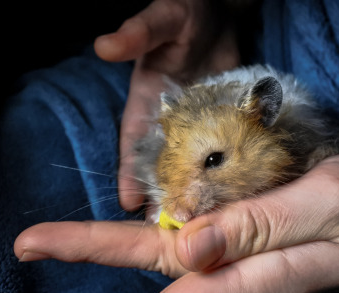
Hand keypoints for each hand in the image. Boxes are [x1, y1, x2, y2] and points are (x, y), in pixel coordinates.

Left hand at [14, 153, 338, 292]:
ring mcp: (245, 254)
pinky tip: (121, 234)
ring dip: (106, 248)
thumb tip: (190, 248)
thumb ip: (262, 226)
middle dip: (92, 265)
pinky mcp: (249, 234)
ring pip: (163, 253)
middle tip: (27, 248)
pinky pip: (190, 235)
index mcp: (264, 274)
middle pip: (156, 279)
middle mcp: (244, 272)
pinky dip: (148, 236)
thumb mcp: (330, 202)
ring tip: (48, 240)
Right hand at [94, 0, 239, 210]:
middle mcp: (167, 123)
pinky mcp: (222, 125)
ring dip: (194, 192)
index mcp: (144, 105)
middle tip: (171, 226)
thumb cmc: (184, 15)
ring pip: (193, 167)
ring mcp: (196, 126)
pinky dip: (224, 175)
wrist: (217, 15)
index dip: (129, 174)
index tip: (129, 203)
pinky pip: (222, 154)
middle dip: (164, 194)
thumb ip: (138, 33)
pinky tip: (232, 195)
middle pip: (162, 166)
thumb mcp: (161, 22)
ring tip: (201, 222)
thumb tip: (106, 45)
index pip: (132, 146)